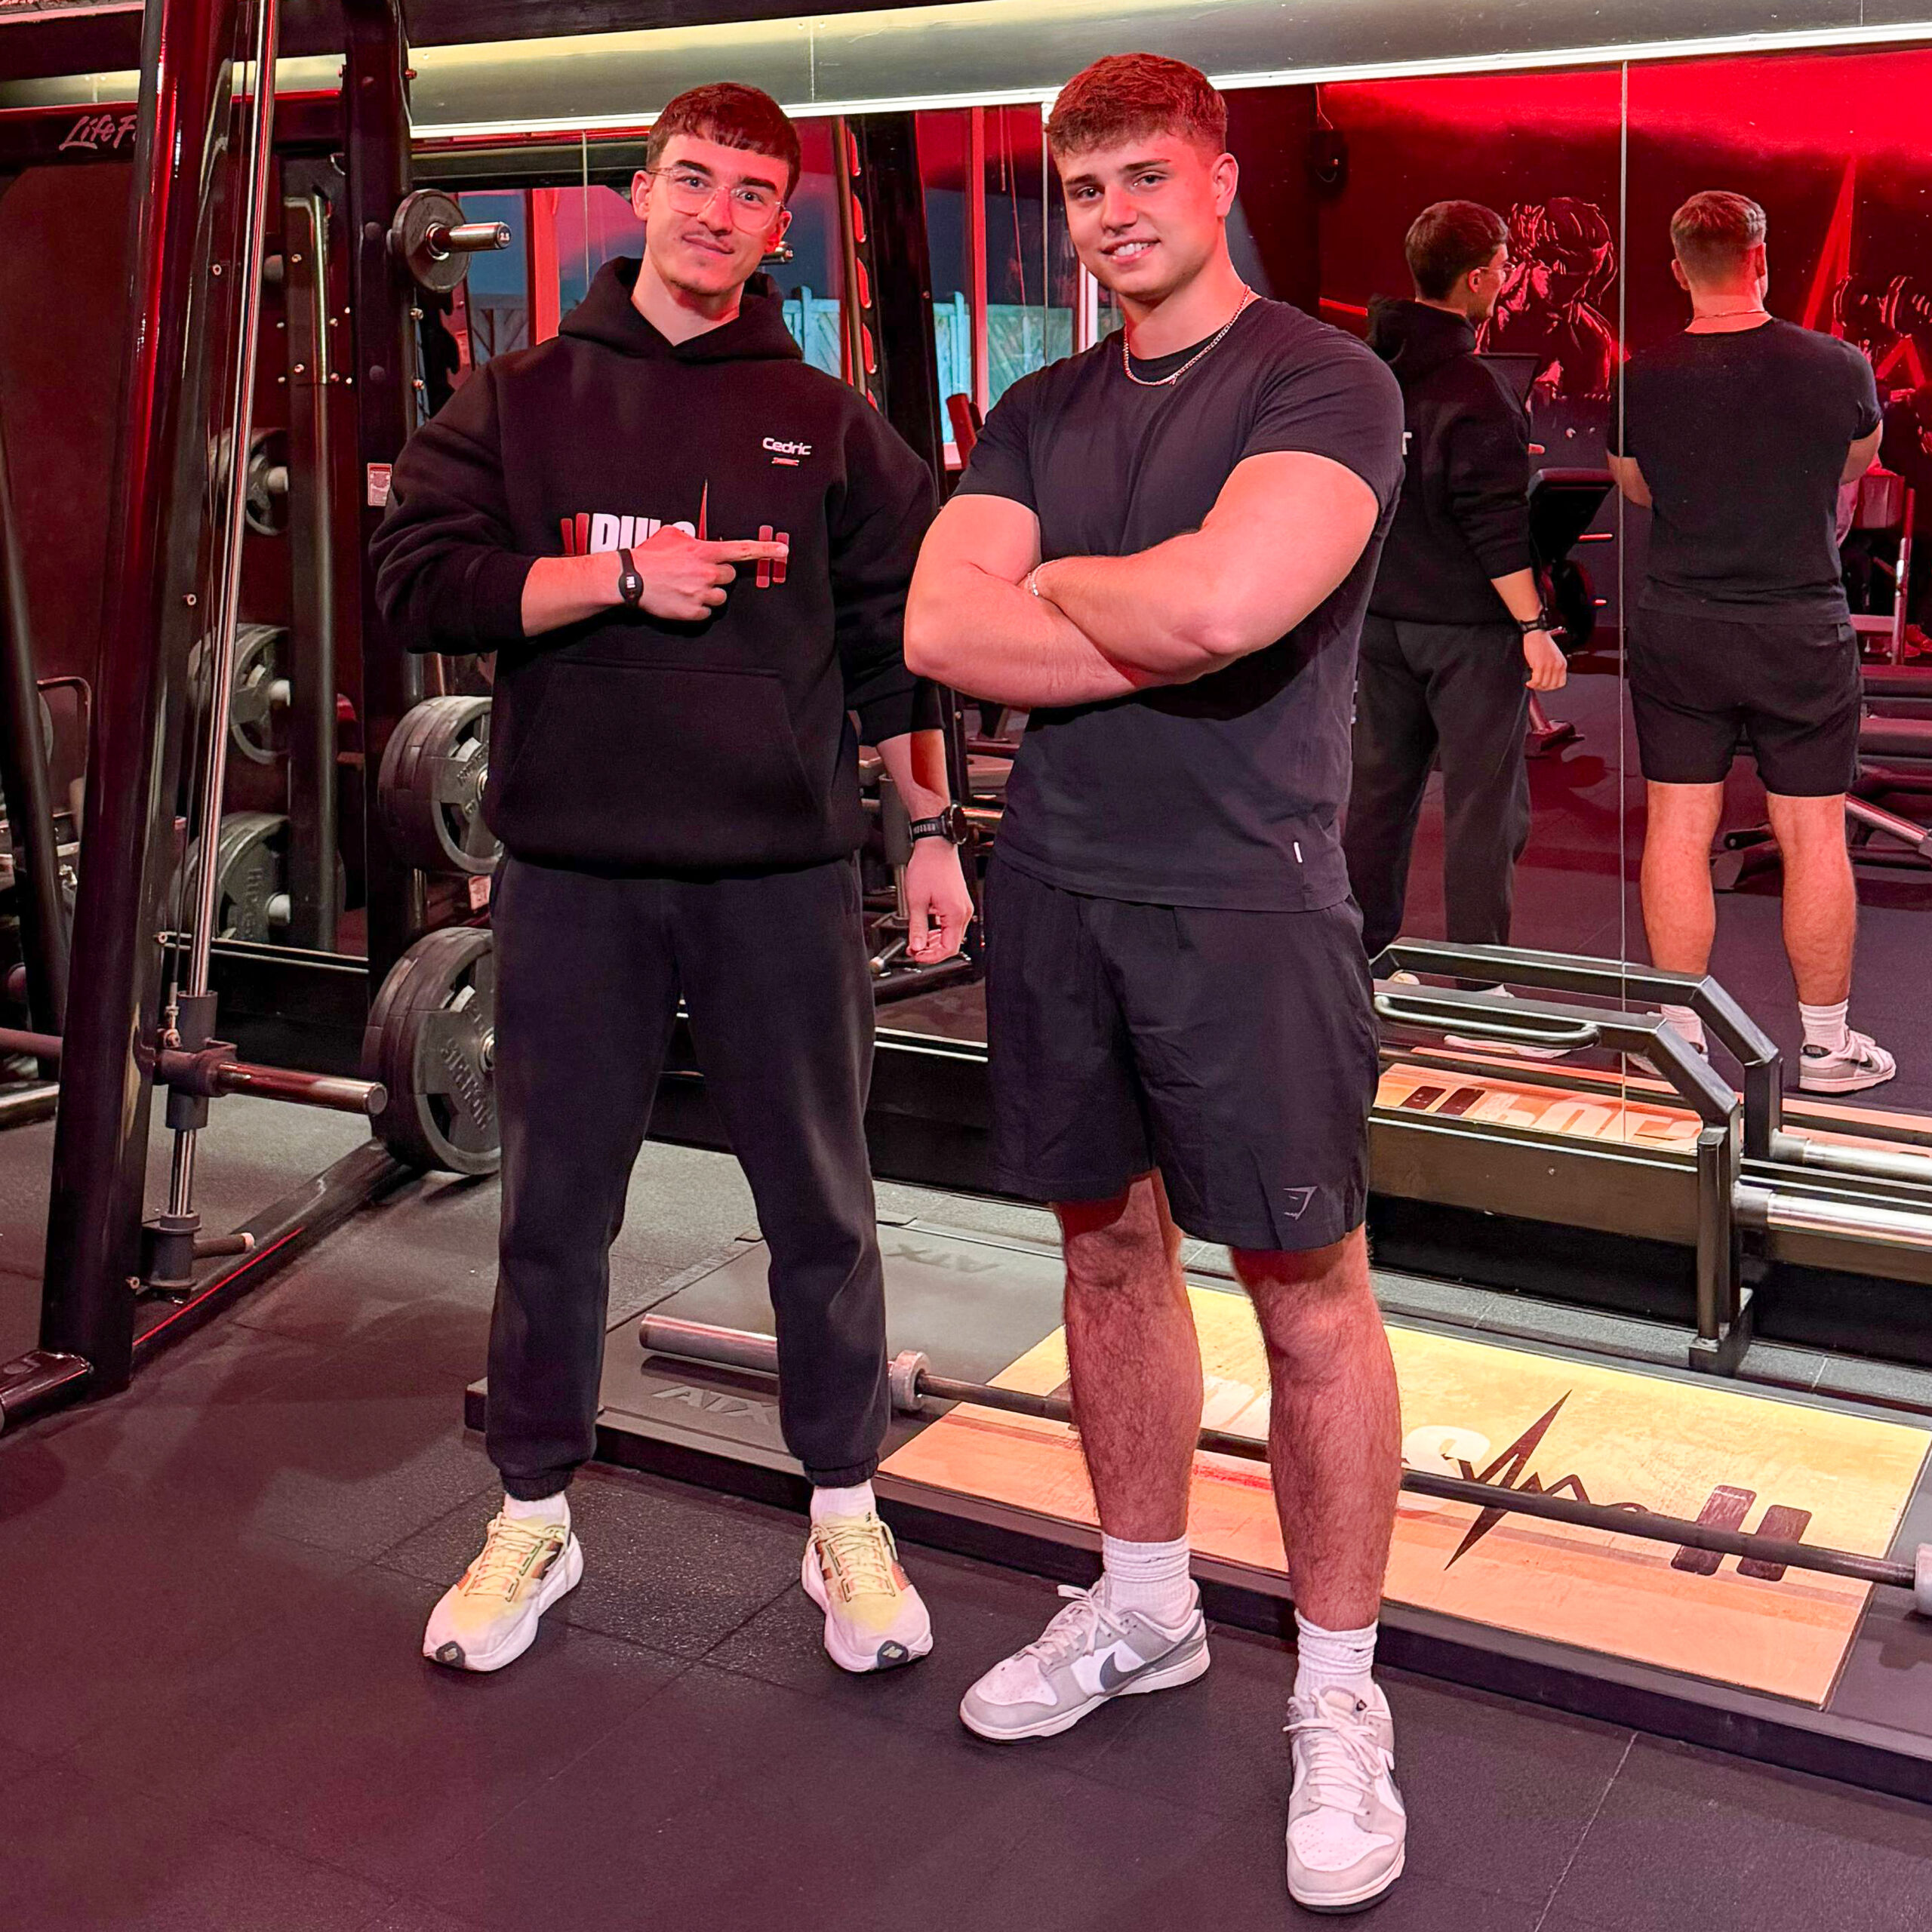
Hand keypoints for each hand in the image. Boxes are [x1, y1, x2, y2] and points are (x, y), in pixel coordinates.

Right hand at [626, 525, 789, 622]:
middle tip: (697, 574)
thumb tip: (698, 541)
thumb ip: (692, 538)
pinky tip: (682, 599)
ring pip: (720, 597)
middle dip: (717, 575)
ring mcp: (702, 594)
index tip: (783, 550)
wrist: (630, 578)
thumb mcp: (672, 535)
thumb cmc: (649, 556)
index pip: (742, 549)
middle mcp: (707, 573)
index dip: (765, 550)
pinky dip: (697, 608)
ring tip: (687, 587)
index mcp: (704, 551)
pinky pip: (706, 612)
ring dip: (708, 593)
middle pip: (729, 576)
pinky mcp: (694, 612)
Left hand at [903, 839, 973, 963]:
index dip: (931, 957)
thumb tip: (917, 946)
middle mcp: (963, 912)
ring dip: (935, 941)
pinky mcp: (960, 903)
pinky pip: (952, 924)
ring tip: (918, 940)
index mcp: (955, 914)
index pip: (948, 948)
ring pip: (952, 935)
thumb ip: (917, 927)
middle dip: (932, 950)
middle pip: (952, 944)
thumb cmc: (928, 867)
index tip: (917, 956)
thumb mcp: (916, 901)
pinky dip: (940, 930)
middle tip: (914, 949)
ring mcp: (963, 907)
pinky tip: (927, 928)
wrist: (935, 847)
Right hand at [1522, 628, 1567, 691]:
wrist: (1536, 634)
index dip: (1551, 687)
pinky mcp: (1539, 665)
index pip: (1560, 683)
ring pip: (1543, 684)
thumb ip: (1553, 668)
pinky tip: (1528, 682)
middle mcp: (1557, 666)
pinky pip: (1536, 680)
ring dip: (1536, 686)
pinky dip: (1532, 684)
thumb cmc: (1543, 644)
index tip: (1545, 685)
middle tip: (1536, 685)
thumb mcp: (1554, 657)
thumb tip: (1546, 680)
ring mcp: (1549, 666)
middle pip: (1551, 685)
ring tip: (1531, 683)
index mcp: (1562, 664)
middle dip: (1542, 688)